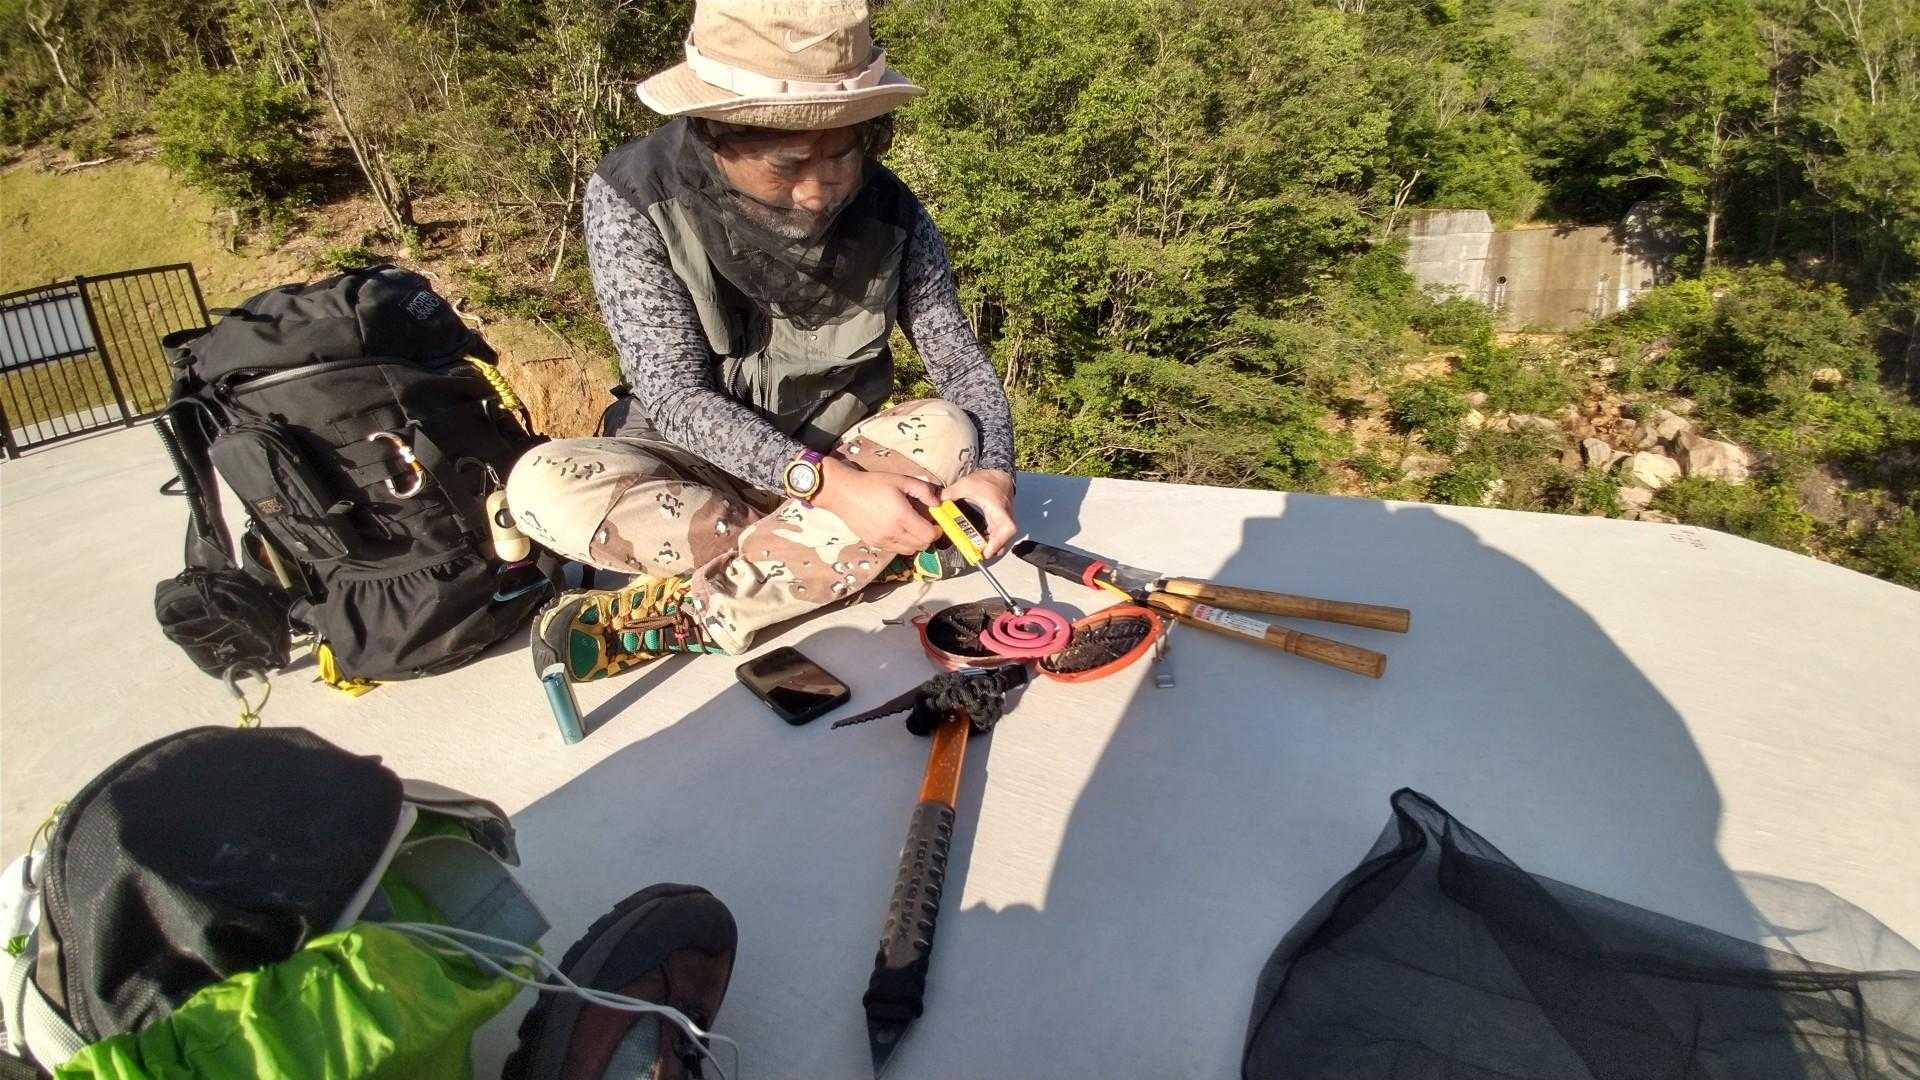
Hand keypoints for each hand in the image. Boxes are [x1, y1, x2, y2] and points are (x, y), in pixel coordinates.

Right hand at [813, 458, 943, 555]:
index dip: (936, 530)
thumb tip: (937, 503)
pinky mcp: (873, 543)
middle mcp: (893, 532)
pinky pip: (895, 549)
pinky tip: (898, 529)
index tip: (935, 522)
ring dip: (916, 542)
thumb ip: (923, 490)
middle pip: (921, 545)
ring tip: (912, 527)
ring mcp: (882, 540)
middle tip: (925, 523)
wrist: (843, 493)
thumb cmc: (872, 484)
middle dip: (928, 536)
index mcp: (902, 516)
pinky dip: (902, 543)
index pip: (928, 535)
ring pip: (909, 550)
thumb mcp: (901, 480)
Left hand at [940, 469, 1017, 558]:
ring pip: (1001, 542)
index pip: (1004, 534)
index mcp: (999, 512)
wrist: (999, 474)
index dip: (994, 546)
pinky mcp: (1002, 522)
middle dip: (988, 551)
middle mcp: (1006, 520)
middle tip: (972, 554)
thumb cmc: (986, 480)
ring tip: (971, 548)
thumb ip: (950, 493)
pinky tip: (975, 539)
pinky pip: (997, 537)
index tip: (982, 553)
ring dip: (988, 547)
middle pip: (1002, 543)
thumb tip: (936, 500)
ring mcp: (1005, 522)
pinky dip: (988, 541)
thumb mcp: (966, 485)